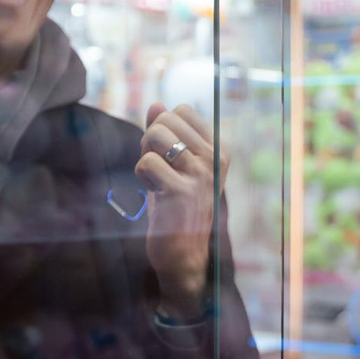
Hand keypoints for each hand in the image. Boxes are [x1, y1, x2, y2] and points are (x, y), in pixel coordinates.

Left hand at [136, 102, 227, 319]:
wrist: (183, 255)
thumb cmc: (177, 208)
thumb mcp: (176, 167)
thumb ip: (167, 135)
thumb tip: (155, 104)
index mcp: (218, 149)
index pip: (181, 110)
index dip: (163, 127)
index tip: (168, 155)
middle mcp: (214, 159)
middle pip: (165, 120)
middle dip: (149, 141)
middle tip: (157, 169)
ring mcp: (199, 175)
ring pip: (155, 136)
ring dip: (144, 157)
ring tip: (155, 179)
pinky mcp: (180, 192)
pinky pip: (146, 162)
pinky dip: (141, 175)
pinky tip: (153, 193)